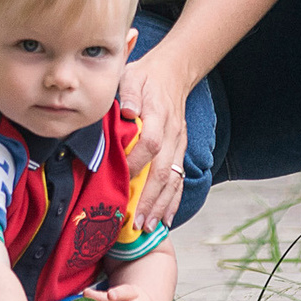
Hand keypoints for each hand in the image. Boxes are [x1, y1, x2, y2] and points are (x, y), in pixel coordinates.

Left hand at [118, 51, 193, 226]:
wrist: (172, 73)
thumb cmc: (145, 77)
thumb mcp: (132, 76)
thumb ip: (128, 92)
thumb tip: (126, 110)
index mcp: (158, 115)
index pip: (150, 143)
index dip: (136, 164)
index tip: (120, 181)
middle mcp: (172, 134)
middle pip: (164, 170)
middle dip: (150, 198)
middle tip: (136, 221)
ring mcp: (178, 144)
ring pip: (173, 179)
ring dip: (161, 205)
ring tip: (149, 227)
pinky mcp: (180, 151)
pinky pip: (179, 179)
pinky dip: (173, 201)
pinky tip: (165, 219)